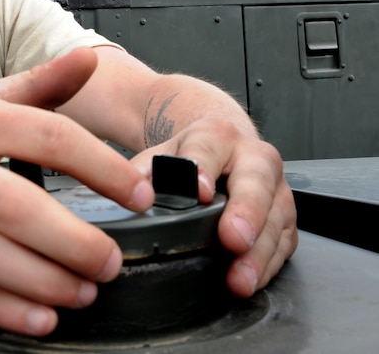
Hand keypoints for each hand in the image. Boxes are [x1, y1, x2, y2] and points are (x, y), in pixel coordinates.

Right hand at [0, 47, 152, 335]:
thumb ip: (35, 85)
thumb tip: (91, 58)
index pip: (48, 135)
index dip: (103, 168)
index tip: (141, 196)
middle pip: (17, 206)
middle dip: (75, 242)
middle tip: (112, 261)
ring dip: (44, 281)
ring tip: (84, 292)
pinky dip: (3, 307)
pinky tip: (39, 317)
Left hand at [131, 117, 298, 296]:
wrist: (220, 146)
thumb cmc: (190, 155)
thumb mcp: (160, 156)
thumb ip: (143, 173)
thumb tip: (129, 195)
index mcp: (217, 135)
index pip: (209, 148)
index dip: (203, 168)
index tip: (200, 191)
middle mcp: (254, 156)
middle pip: (255, 182)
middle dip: (246, 212)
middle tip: (233, 239)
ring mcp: (275, 187)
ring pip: (275, 217)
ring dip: (259, 251)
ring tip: (240, 277)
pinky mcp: (284, 215)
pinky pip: (284, 241)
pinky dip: (269, 264)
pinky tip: (253, 279)